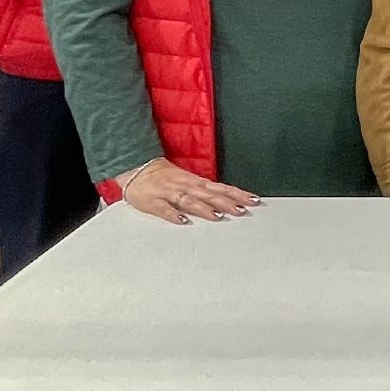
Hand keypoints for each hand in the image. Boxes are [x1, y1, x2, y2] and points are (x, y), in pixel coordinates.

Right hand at [116, 157, 259, 224]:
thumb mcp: (188, 180)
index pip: (221, 187)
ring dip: (204, 208)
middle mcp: (186, 185)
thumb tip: (226, 198)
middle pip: (210, 194)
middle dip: (227, 202)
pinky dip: (173, 214)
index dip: (237, 194)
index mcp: (195, 181)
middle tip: (243, 210)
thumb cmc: (164, 176)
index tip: (253, 199)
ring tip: (219, 216)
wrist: (136, 169)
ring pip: (190, 201)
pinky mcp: (153, 202)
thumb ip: (204, 190)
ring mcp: (169, 193)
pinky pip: (164, 209)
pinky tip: (183, 221)